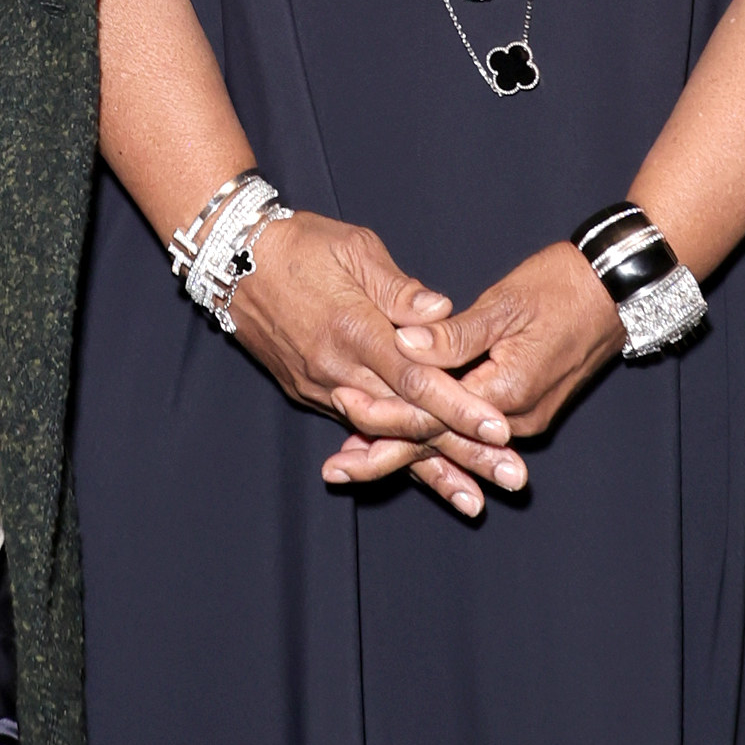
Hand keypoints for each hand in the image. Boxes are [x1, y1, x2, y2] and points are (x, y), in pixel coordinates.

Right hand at [229, 211, 530, 511]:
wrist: (232, 259)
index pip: (416, 380)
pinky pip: (358, 431)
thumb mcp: (354, 249)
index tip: (499, 431)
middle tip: (513, 477)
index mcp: (354, 330)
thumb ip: (400, 289)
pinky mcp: (309, 393)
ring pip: (384, 438)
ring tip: (476, 500)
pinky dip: (391, 458)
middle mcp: (337, 370)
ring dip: (433, 470)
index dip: (460, 408)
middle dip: (463, 453)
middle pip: (408, 421)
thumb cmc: (300, 244)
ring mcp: (320, 387)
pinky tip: (423, 481)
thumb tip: (441, 312)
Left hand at [357, 241, 622, 500]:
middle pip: (438, 443)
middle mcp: (516, 418)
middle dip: (385, 454)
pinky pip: (468, 432)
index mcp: (507, 391)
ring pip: (451, 441)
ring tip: (354, 462)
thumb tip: (405, 343)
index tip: (343, 413)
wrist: (615, 292)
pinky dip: (433, 438)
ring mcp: (523, 418)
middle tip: (336, 466)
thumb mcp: (505, 305)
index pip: (434, 417)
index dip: (385, 417)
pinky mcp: (521, 409)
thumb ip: (454, 333)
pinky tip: (400, 442)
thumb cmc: (561, 288)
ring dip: (405, 451)